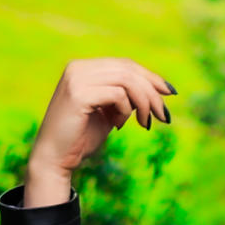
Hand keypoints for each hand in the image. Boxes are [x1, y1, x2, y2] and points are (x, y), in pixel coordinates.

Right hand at [26, 57, 174, 205]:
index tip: (170, 93)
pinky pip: (117, 94)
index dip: (150, 77)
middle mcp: (79, 67)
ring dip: (143, 102)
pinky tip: (120, 125)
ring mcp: (77, 78)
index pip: (125, 65)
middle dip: (152, 91)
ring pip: (126, 79)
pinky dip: (126, 109)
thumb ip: (126, 98)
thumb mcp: (108, 113)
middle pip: (128, 69)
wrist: (54, 159)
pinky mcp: (78, 93)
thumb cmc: (80, 138)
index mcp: (84, 68)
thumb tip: (157, 90)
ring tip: (146, 123)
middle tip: (164, 115)